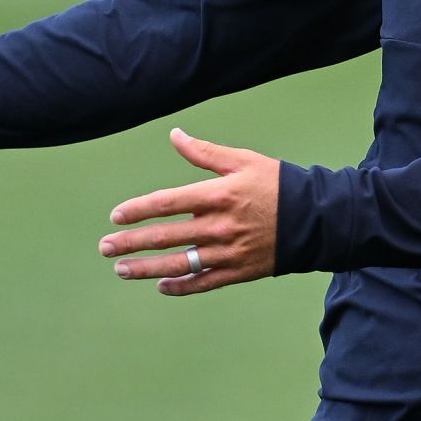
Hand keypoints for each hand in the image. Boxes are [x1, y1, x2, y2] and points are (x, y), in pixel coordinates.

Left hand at [100, 128, 279, 295]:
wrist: (315, 219)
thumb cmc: (277, 184)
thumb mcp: (243, 161)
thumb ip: (204, 153)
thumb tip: (174, 135)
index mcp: (218, 195)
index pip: (167, 203)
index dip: (138, 210)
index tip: (116, 217)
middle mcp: (219, 226)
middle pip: (166, 236)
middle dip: (131, 243)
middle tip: (105, 247)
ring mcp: (228, 252)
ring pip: (179, 263)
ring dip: (146, 268)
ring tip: (121, 270)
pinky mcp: (238, 271)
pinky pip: (203, 282)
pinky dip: (180, 286)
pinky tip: (160, 285)